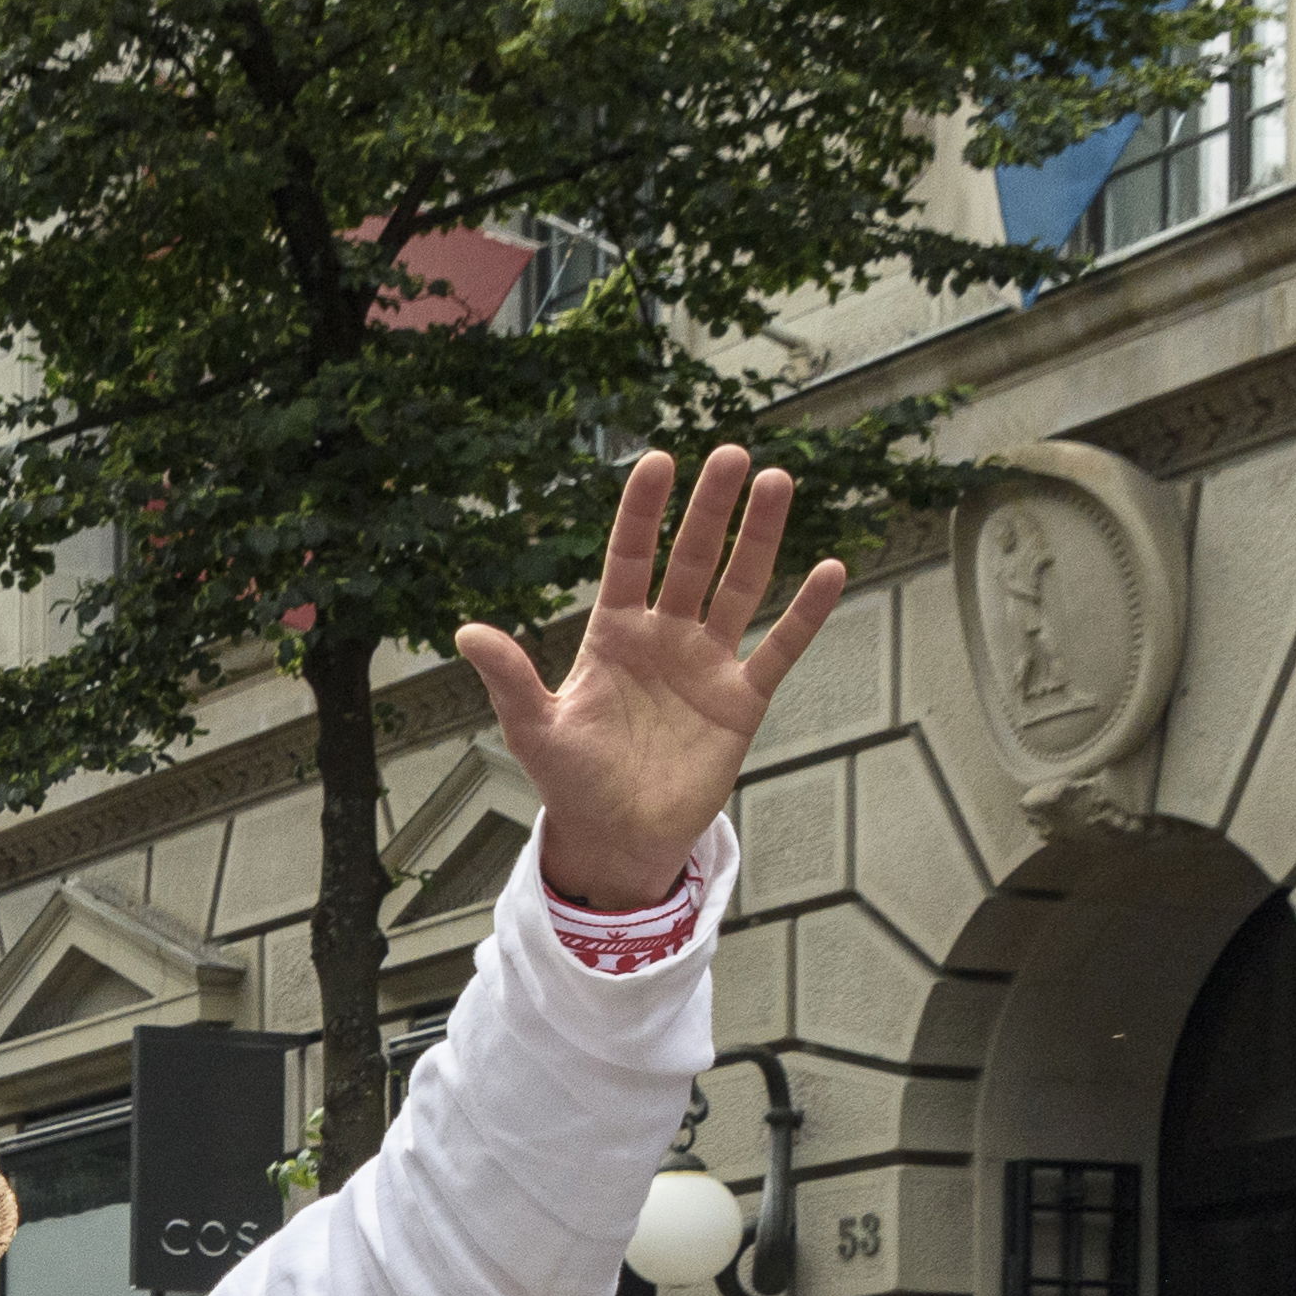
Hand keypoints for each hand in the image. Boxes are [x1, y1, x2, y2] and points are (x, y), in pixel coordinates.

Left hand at [455, 445, 849, 913]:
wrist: (616, 839)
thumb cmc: (571, 781)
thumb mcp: (535, 729)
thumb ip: (510, 679)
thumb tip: (466, 632)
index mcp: (612, 635)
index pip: (630, 559)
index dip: (643, 514)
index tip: (658, 462)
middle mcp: (664, 637)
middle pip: (692, 559)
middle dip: (710, 509)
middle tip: (732, 456)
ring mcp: (706, 664)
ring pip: (739, 588)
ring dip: (758, 538)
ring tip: (777, 482)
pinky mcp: (740, 700)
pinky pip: (780, 649)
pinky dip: (806, 614)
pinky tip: (830, 569)